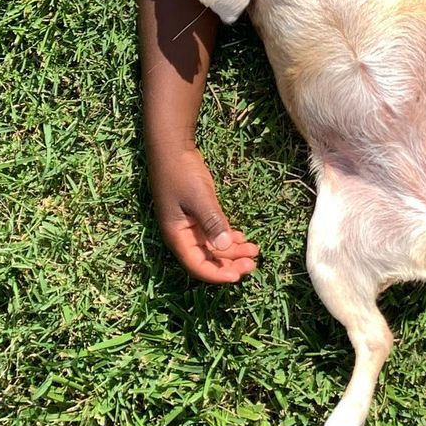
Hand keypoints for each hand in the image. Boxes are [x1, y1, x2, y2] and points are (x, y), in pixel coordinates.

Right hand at [150, 144, 258, 281]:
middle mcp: (183, 235)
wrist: (172, 148)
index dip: (217, 274)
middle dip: (230, 263)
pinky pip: (213, 232)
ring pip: (213, 246)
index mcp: (177, 236)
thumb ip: (212, 222)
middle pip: (207, 258)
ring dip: (232, 250)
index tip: (238, 276)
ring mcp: (190, 224)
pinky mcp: (197, 213)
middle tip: (253, 263)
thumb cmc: (182, 173)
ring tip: (254, 250)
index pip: (197, 265)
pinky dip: (227, 236)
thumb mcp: (199, 198)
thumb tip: (225, 248)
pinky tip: (242, 237)